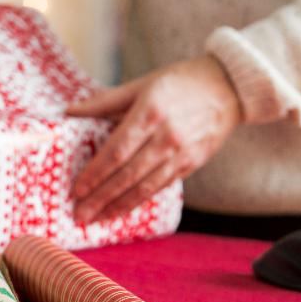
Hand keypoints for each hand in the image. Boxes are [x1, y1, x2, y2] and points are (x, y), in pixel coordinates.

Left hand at [67, 56, 241, 222]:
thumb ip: (104, 102)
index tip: (76, 189)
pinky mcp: (193, 164)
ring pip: (145, 186)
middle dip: (101, 197)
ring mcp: (182, 153)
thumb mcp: (140, 85)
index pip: (116, 151)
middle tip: (78, 214)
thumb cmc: (179, 82)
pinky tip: (122, 210)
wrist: (230, 87)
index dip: (95, 174)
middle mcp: (167, 137)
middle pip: (128, 174)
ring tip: (95, 219)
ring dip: (118, 206)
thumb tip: (69, 111)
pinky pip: (161, 186)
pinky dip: (139, 200)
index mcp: (150, 113)